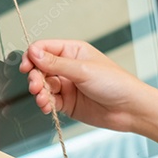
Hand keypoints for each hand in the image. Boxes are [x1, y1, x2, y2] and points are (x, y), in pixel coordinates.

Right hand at [19, 40, 155, 133]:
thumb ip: (56, 63)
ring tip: (43, 100)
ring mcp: (67, 85)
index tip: (27, 67)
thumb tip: (33, 53)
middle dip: (35, 77)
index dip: (32, 56)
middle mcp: (68, 67)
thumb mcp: (83, 70)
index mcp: (73, 51)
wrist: (130, 109)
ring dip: (39, 93)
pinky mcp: (67, 102)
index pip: (44, 49)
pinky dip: (45, 104)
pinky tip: (47, 106)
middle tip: (36, 87)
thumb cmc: (115, 83)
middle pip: (39, 68)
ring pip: (43, 86)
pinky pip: (49, 101)